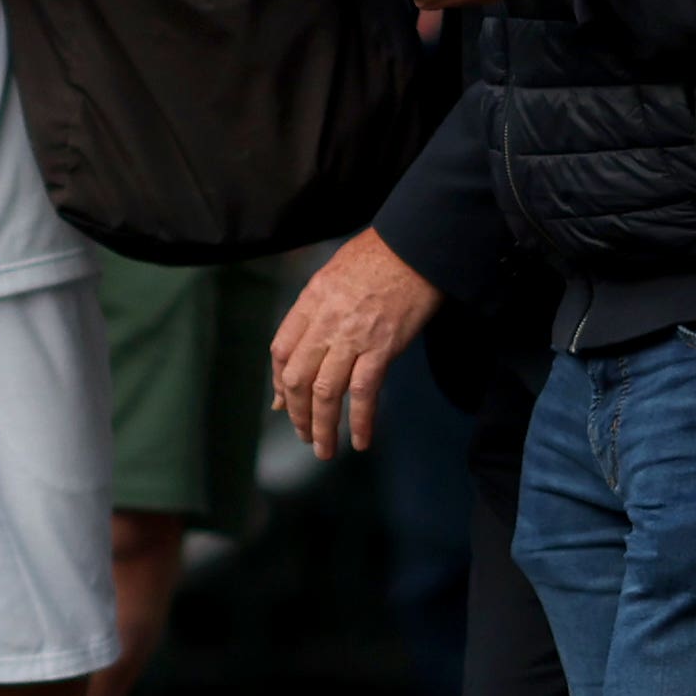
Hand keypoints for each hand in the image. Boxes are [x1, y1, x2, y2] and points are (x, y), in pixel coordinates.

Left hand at [274, 231, 443, 457]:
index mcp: (310, 302)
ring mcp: (352, 337)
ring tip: (324, 450)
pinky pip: (364, 393)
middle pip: (298, 379)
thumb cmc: (378, 256)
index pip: (281, 351)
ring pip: (326, 393)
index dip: (279, 383)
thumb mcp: (333, 275)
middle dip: (297, 414)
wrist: (416, 245)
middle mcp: (325, 322)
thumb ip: (316, 310)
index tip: (284, 403)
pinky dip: (360, 421)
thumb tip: (304, 345)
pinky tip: (360, 441)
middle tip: (304, 436)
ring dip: (322, 427)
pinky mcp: (382, 348)